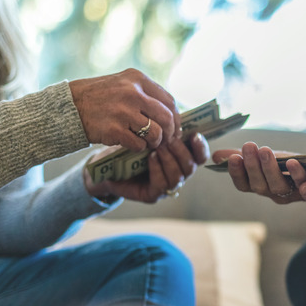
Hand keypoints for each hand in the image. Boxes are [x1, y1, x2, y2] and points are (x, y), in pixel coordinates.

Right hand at [69, 69, 181, 152]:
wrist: (70, 106)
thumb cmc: (99, 97)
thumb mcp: (123, 84)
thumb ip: (146, 93)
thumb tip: (172, 112)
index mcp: (137, 79)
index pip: (169, 101)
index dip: (176, 117)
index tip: (175, 128)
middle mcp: (132, 93)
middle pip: (166, 118)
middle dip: (170, 132)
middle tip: (166, 140)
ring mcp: (123, 111)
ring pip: (155, 133)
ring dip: (155, 142)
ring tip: (149, 143)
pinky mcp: (114, 129)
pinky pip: (139, 144)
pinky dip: (139, 147)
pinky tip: (133, 144)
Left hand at [84, 133, 209, 203]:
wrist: (105, 166)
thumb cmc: (127, 147)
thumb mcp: (147, 134)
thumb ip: (163, 128)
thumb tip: (175, 111)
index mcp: (180, 159)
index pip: (200, 156)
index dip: (201, 147)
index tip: (194, 135)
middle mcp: (176, 174)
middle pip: (191, 166)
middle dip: (182, 151)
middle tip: (169, 139)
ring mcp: (165, 187)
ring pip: (178, 176)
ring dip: (169, 160)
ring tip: (158, 147)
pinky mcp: (152, 195)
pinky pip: (162, 184)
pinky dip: (158, 169)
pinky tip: (151, 157)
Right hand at [212, 143, 305, 203]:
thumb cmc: (283, 164)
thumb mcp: (260, 158)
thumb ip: (240, 156)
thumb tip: (215, 155)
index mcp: (256, 185)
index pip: (242, 184)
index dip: (237, 173)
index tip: (233, 158)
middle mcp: (270, 192)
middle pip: (258, 185)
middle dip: (252, 166)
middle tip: (248, 147)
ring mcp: (288, 193)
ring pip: (277, 186)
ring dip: (269, 168)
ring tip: (264, 150)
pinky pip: (301, 184)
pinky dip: (296, 174)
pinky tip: (291, 161)